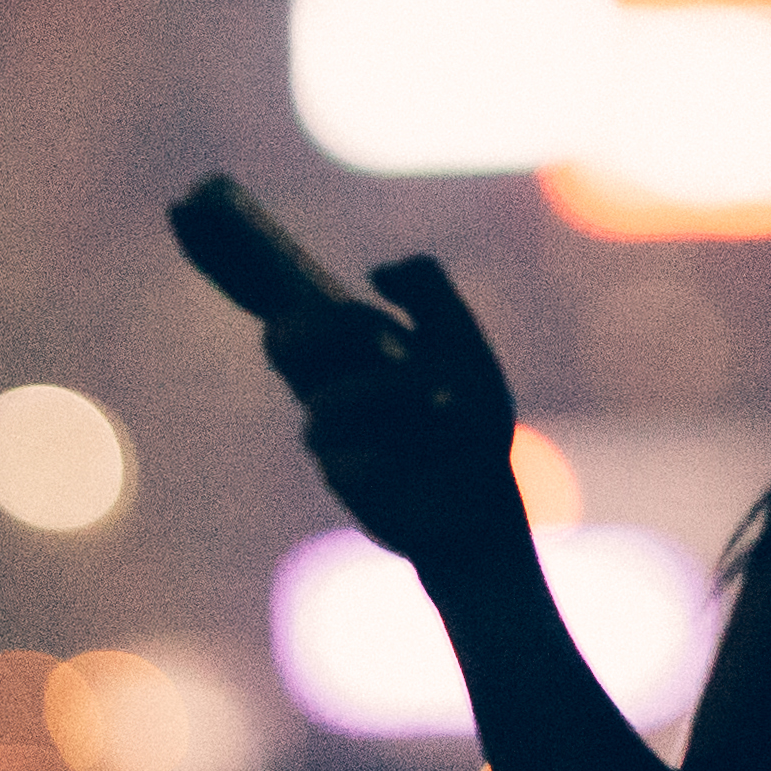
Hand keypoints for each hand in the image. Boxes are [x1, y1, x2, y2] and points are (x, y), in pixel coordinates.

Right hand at [272, 255, 530, 570]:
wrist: (486, 497)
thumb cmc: (472, 418)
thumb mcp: (462, 344)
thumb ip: (428, 291)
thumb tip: (376, 273)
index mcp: (347, 354)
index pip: (294, 319)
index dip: (287, 296)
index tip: (330, 299)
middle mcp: (327, 388)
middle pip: (284, 344)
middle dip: (325, 330)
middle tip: (388, 338)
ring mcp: (329, 437)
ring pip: (326, 402)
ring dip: (388, 393)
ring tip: (445, 403)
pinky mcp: (343, 480)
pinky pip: (344, 460)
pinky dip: (383, 457)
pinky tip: (410, 461)